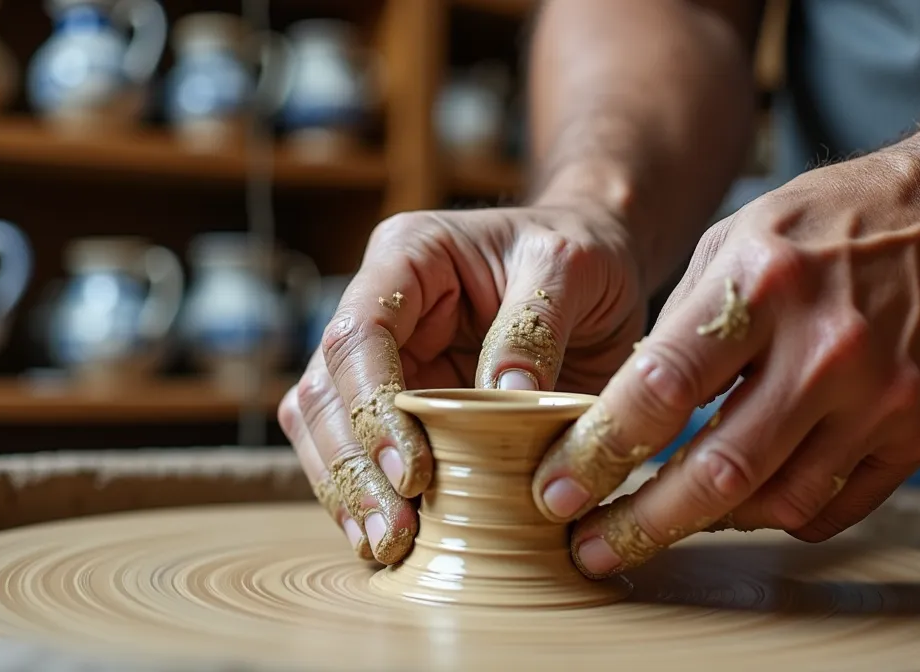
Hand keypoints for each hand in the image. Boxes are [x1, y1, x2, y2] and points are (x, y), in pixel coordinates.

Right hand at [278, 199, 646, 563]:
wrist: (595, 258)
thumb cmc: (579, 252)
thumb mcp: (570, 269)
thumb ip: (535, 326)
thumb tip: (505, 399)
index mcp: (407, 256)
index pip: (359, 333)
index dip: (372, 405)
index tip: (411, 471)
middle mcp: (379, 305)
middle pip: (326, 388)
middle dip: (351, 465)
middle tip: (394, 531)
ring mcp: (385, 356)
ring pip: (324, 425)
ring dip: (347, 488)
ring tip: (384, 545)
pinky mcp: (402, 401)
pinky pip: (359, 450)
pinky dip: (367, 494)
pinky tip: (390, 540)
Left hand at [531, 135, 919, 578]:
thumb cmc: (835, 222)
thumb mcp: (738, 237)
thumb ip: (682, 322)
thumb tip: (628, 407)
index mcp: (762, 283)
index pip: (661, 387)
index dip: (598, 450)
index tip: (558, 488)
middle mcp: (826, 345)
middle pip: (718, 468)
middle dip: (641, 521)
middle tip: (591, 547)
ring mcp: (881, 395)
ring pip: (775, 502)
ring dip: (708, 521)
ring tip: (665, 518)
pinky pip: (833, 506)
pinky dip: (776, 513)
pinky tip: (743, 503)